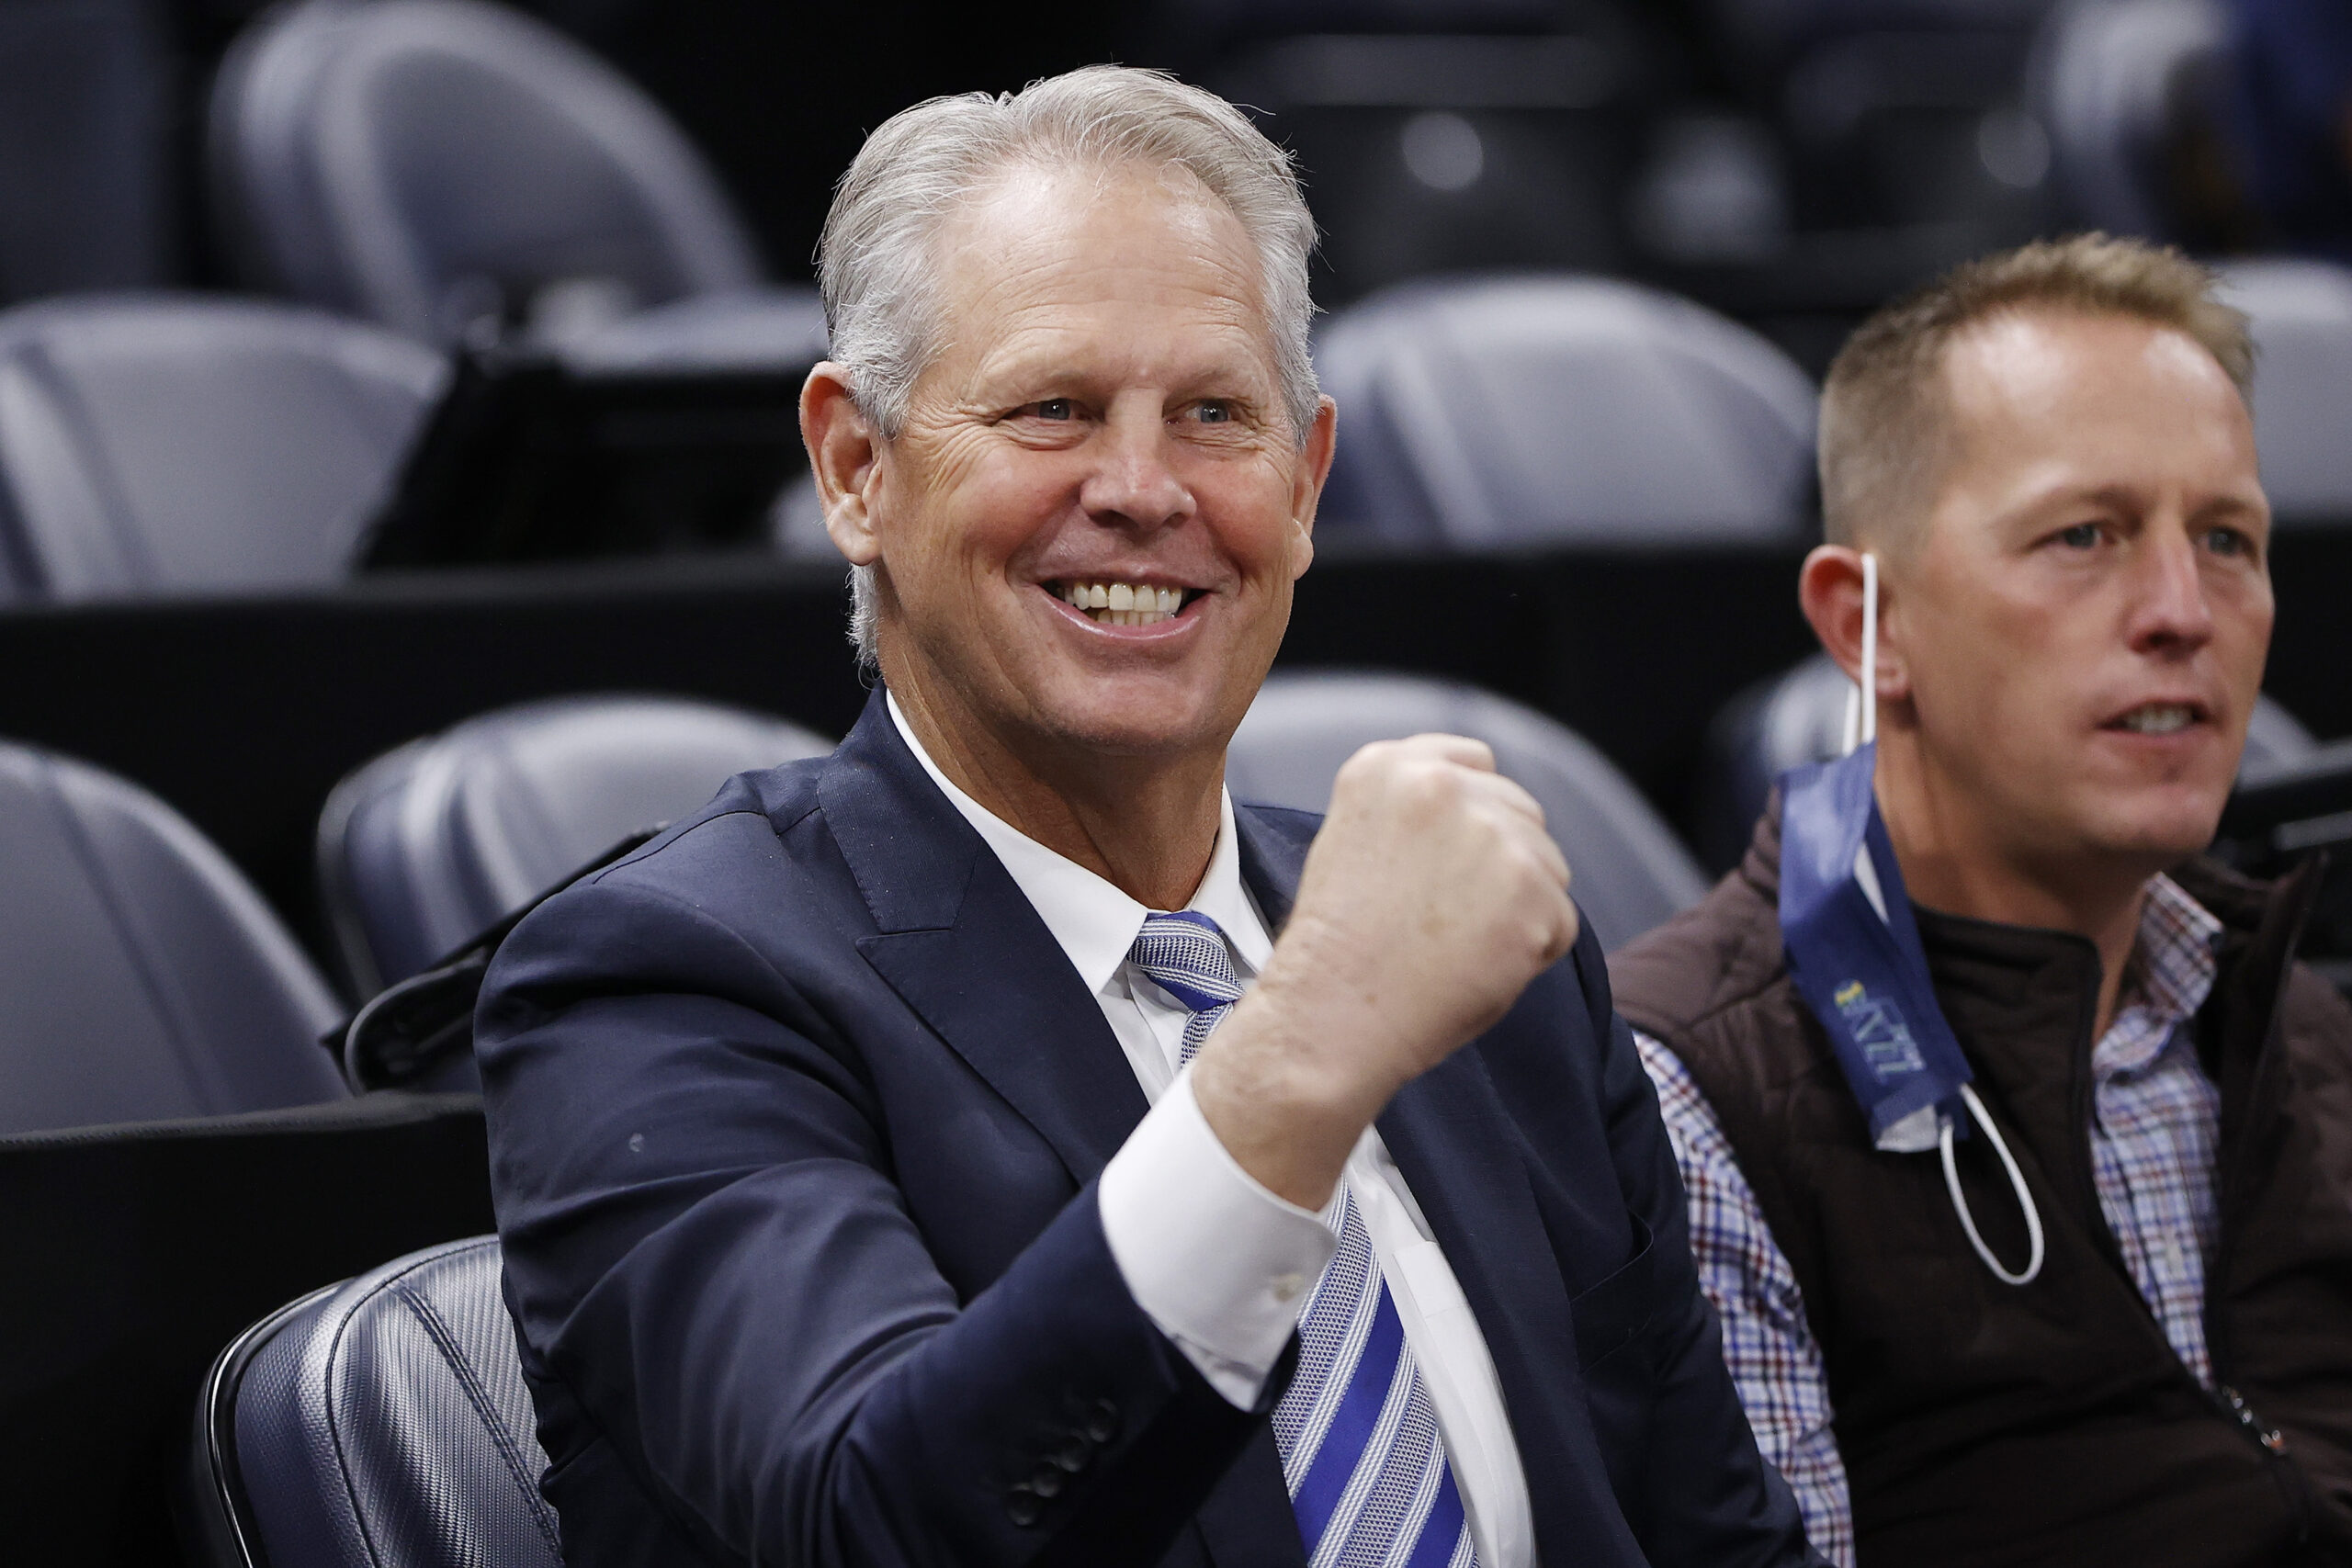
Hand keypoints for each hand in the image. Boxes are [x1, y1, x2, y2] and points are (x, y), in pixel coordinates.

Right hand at [1194, 734, 1577, 1206]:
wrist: (1331, 1015)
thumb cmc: (1339, 948)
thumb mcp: (1355, 840)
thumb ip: (1417, 809)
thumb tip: (1488, 811)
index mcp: (1387, 766)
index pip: (1474, 762)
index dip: (1473, 815)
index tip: (1450, 861)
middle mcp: (1441, 786)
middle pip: (1520, 811)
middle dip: (1501, 862)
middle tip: (1447, 919)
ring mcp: (1491, 835)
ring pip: (1548, 865)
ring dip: (1520, 906)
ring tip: (1457, 945)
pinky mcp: (1530, 890)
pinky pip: (1560, 919)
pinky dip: (1532, 951)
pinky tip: (1477, 968)